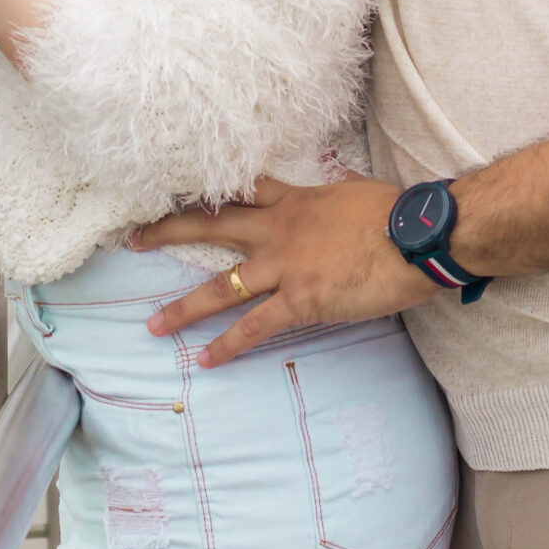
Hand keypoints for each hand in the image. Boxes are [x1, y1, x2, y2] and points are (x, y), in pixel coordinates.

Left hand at [131, 177, 434, 365]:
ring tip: (154, 326)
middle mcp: (277, 229)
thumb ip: (332, 194)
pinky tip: (206, 359)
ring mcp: (285, 265)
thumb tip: (335, 191)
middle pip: (210, 225)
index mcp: (292, 199)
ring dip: (184, 308)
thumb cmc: (395, 213)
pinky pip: (255, 326)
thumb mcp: (353, 191)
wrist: (416, 236)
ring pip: (221, 287)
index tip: (174, 190)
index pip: (239, 189)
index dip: (205, 190)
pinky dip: (228, 345)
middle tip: (132, 240)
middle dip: (167, 232)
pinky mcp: (300, 299)